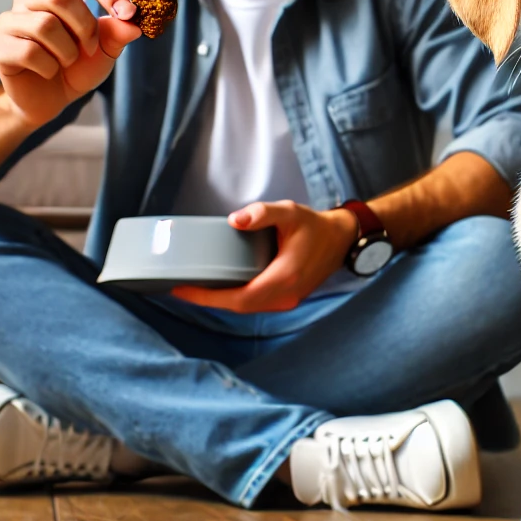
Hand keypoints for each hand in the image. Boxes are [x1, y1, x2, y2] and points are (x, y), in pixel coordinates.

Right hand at [0, 0, 141, 127]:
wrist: (52, 98)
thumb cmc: (78, 65)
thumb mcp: (106, 50)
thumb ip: (118, 34)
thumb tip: (133, 24)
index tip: (128, 13)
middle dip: (86, 26)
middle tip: (92, 48)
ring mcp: (10, 19)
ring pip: (44, 24)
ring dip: (68, 52)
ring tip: (66, 61)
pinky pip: (29, 52)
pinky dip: (49, 67)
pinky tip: (48, 72)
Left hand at [172, 201, 359, 312]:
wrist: (341, 239)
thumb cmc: (314, 226)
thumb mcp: (290, 212)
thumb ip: (262, 213)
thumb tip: (234, 220)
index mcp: (284, 278)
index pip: (239, 298)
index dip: (208, 298)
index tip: (182, 290)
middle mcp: (285, 295)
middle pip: (239, 306)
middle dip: (208, 301)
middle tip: (180, 289)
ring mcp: (287, 300)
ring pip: (247, 308)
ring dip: (221, 301)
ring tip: (195, 289)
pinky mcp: (287, 298)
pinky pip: (256, 304)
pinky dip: (236, 299)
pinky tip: (221, 288)